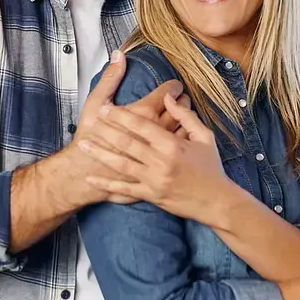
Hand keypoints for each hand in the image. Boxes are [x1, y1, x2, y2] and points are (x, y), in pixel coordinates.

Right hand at [56, 50, 184, 206]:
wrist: (84, 171)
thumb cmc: (90, 135)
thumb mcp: (96, 102)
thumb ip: (110, 78)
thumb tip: (118, 55)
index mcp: (145, 112)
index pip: (170, 92)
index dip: (174, 86)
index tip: (174, 85)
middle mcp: (158, 130)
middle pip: (182, 109)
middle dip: (183, 100)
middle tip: (181, 97)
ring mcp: (161, 149)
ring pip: (185, 130)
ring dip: (186, 120)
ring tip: (183, 115)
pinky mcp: (161, 163)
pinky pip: (179, 151)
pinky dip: (183, 141)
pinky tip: (179, 137)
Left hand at [79, 92, 231, 221]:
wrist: (216, 202)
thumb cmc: (211, 167)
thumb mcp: (204, 137)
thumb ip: (185, 116)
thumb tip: (168, 97)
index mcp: (173, 145)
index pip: (143, 125)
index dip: (122, 116)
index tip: (107, 108)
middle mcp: (161, 162)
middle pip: (127, 143)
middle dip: (106, 130)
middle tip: (90, 120)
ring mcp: (154, 180)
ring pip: (121, 164)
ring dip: (100, 153)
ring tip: (83, 144)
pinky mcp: (150, 195)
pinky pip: (124, 189)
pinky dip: (106, 185)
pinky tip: (91, 180)